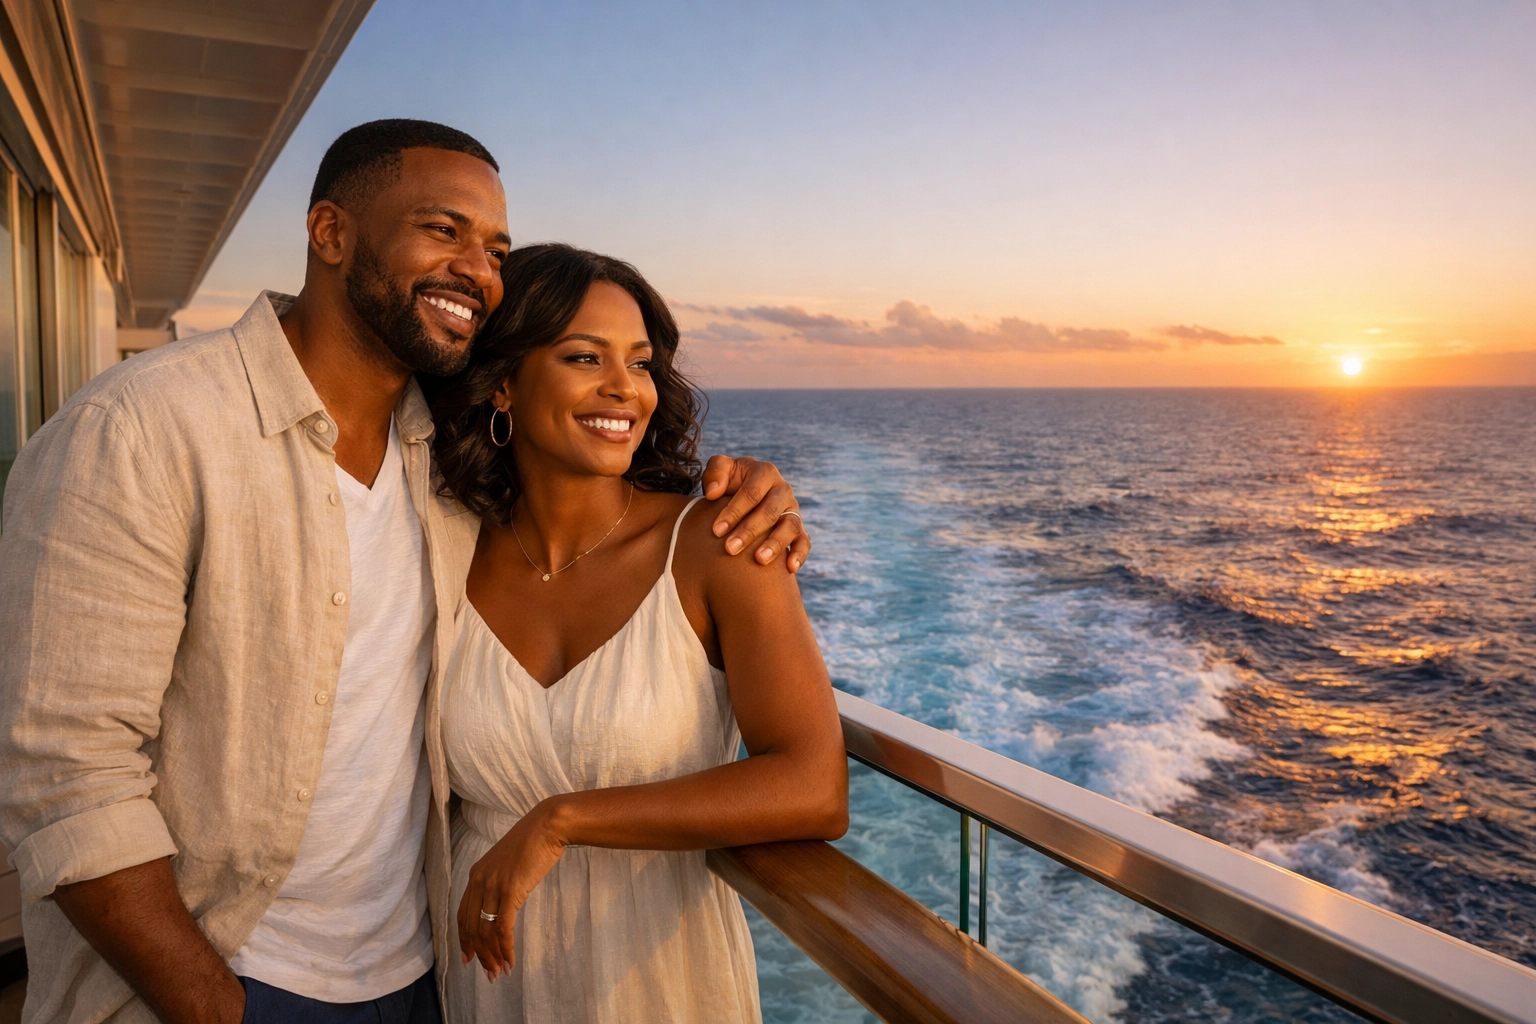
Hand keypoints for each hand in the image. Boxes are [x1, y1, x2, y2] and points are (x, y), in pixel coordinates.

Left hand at [457, 801, 567, 979]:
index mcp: (476, 875)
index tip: (468, 958)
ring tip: (501, 971)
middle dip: (480, 954)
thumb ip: (500, 882)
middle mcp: (479, 881)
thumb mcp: (508, 863)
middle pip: (472, 928)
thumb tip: (503, 904)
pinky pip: (502, 928)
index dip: (464, 940)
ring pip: (485, 931)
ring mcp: (493, 886)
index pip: (462, 915)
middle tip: (490, 973)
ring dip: (493, 955)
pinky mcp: (510, 891)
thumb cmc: (533, 843)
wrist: (547, 826)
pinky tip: (511, 959)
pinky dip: (505, 948)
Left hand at [701, 455, 811, 571]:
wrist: (746, 491)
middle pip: (770, 512)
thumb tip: (713, 493)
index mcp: (765, 472)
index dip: (734, 511)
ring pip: (790, 526)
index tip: (716, 530)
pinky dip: (800, 554)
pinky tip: (790, 568)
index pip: (751, 493)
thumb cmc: (729, 481)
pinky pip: (804, 541)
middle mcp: (783, 490)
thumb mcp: (721, 470)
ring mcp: (793, 510)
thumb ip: (714, 473)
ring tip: (759, 560)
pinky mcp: (799, 528)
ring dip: (775, 544)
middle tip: (730, 549)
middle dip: (749, 531)